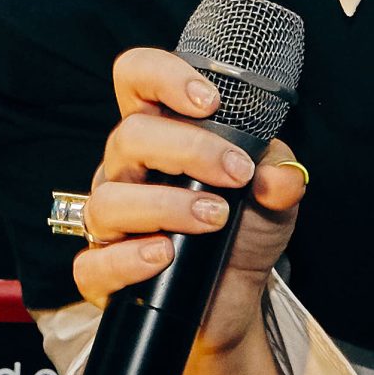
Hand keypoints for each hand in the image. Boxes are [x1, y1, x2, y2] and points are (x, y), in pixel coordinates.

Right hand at [71, 48, 308, 351]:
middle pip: (129, 136)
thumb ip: (278, 175)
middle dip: (190, 150)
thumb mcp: (274, 196)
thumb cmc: (243, 231)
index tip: (208, 101)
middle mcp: (126, 170)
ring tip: (215, 219)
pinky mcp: (103, 273)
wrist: (235, 298)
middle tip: (236, 174)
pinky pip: (94, 264)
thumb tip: (280, 178)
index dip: (163, 77)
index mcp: (160, 133)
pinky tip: (164, 255)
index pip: (136, 78)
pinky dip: (129, 260)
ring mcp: (110, 221)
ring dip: (168, 206)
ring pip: (110, 200)